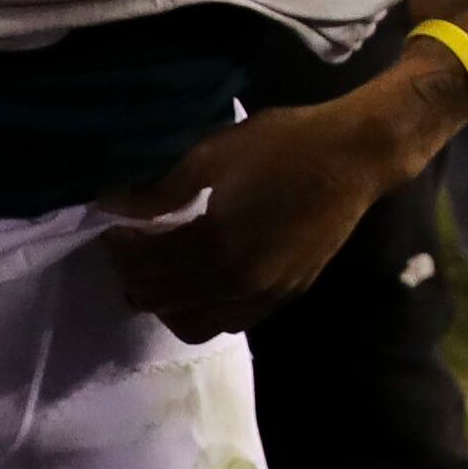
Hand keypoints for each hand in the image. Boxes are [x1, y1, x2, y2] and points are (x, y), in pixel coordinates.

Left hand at [101, 65, 454, 341]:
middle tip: (131, 244)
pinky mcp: (283, 297)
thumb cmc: (284, 145)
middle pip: (159, 298)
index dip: (119, 245)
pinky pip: (227, 323)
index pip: (144, 262)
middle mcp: (236, 281)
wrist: (354, 157)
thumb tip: (115, 206)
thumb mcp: (213, 153)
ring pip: (190, 324)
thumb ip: (162, 188)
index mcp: (215, 242)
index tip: (113, 223)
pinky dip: (200, 311)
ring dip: (164, 301)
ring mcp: (263, 295)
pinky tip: (198, 282)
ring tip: (160, 269)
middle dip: (134, 273)